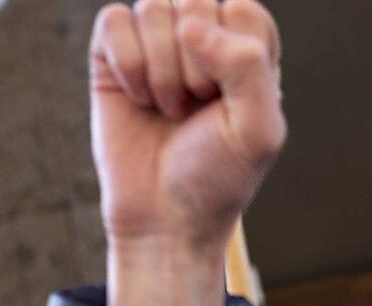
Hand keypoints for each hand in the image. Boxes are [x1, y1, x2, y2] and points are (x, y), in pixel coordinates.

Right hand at [90, 0, 286, 305]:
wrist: (166, 218)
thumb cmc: (218, 176)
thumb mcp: (258, 129)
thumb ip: (247, 66)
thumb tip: (190, 26)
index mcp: (247, 49)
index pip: (240, 8)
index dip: (231, 53)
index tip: (226, 102)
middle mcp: (203, 39)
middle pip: (193, 2)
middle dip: (193, 66)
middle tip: (194, 109)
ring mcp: (155, 44)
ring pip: (152, 8)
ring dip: (160, 71)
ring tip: (168, 110)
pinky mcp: (113, 55)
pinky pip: (113, 21)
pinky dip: (126, 64)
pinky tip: (137, 98)